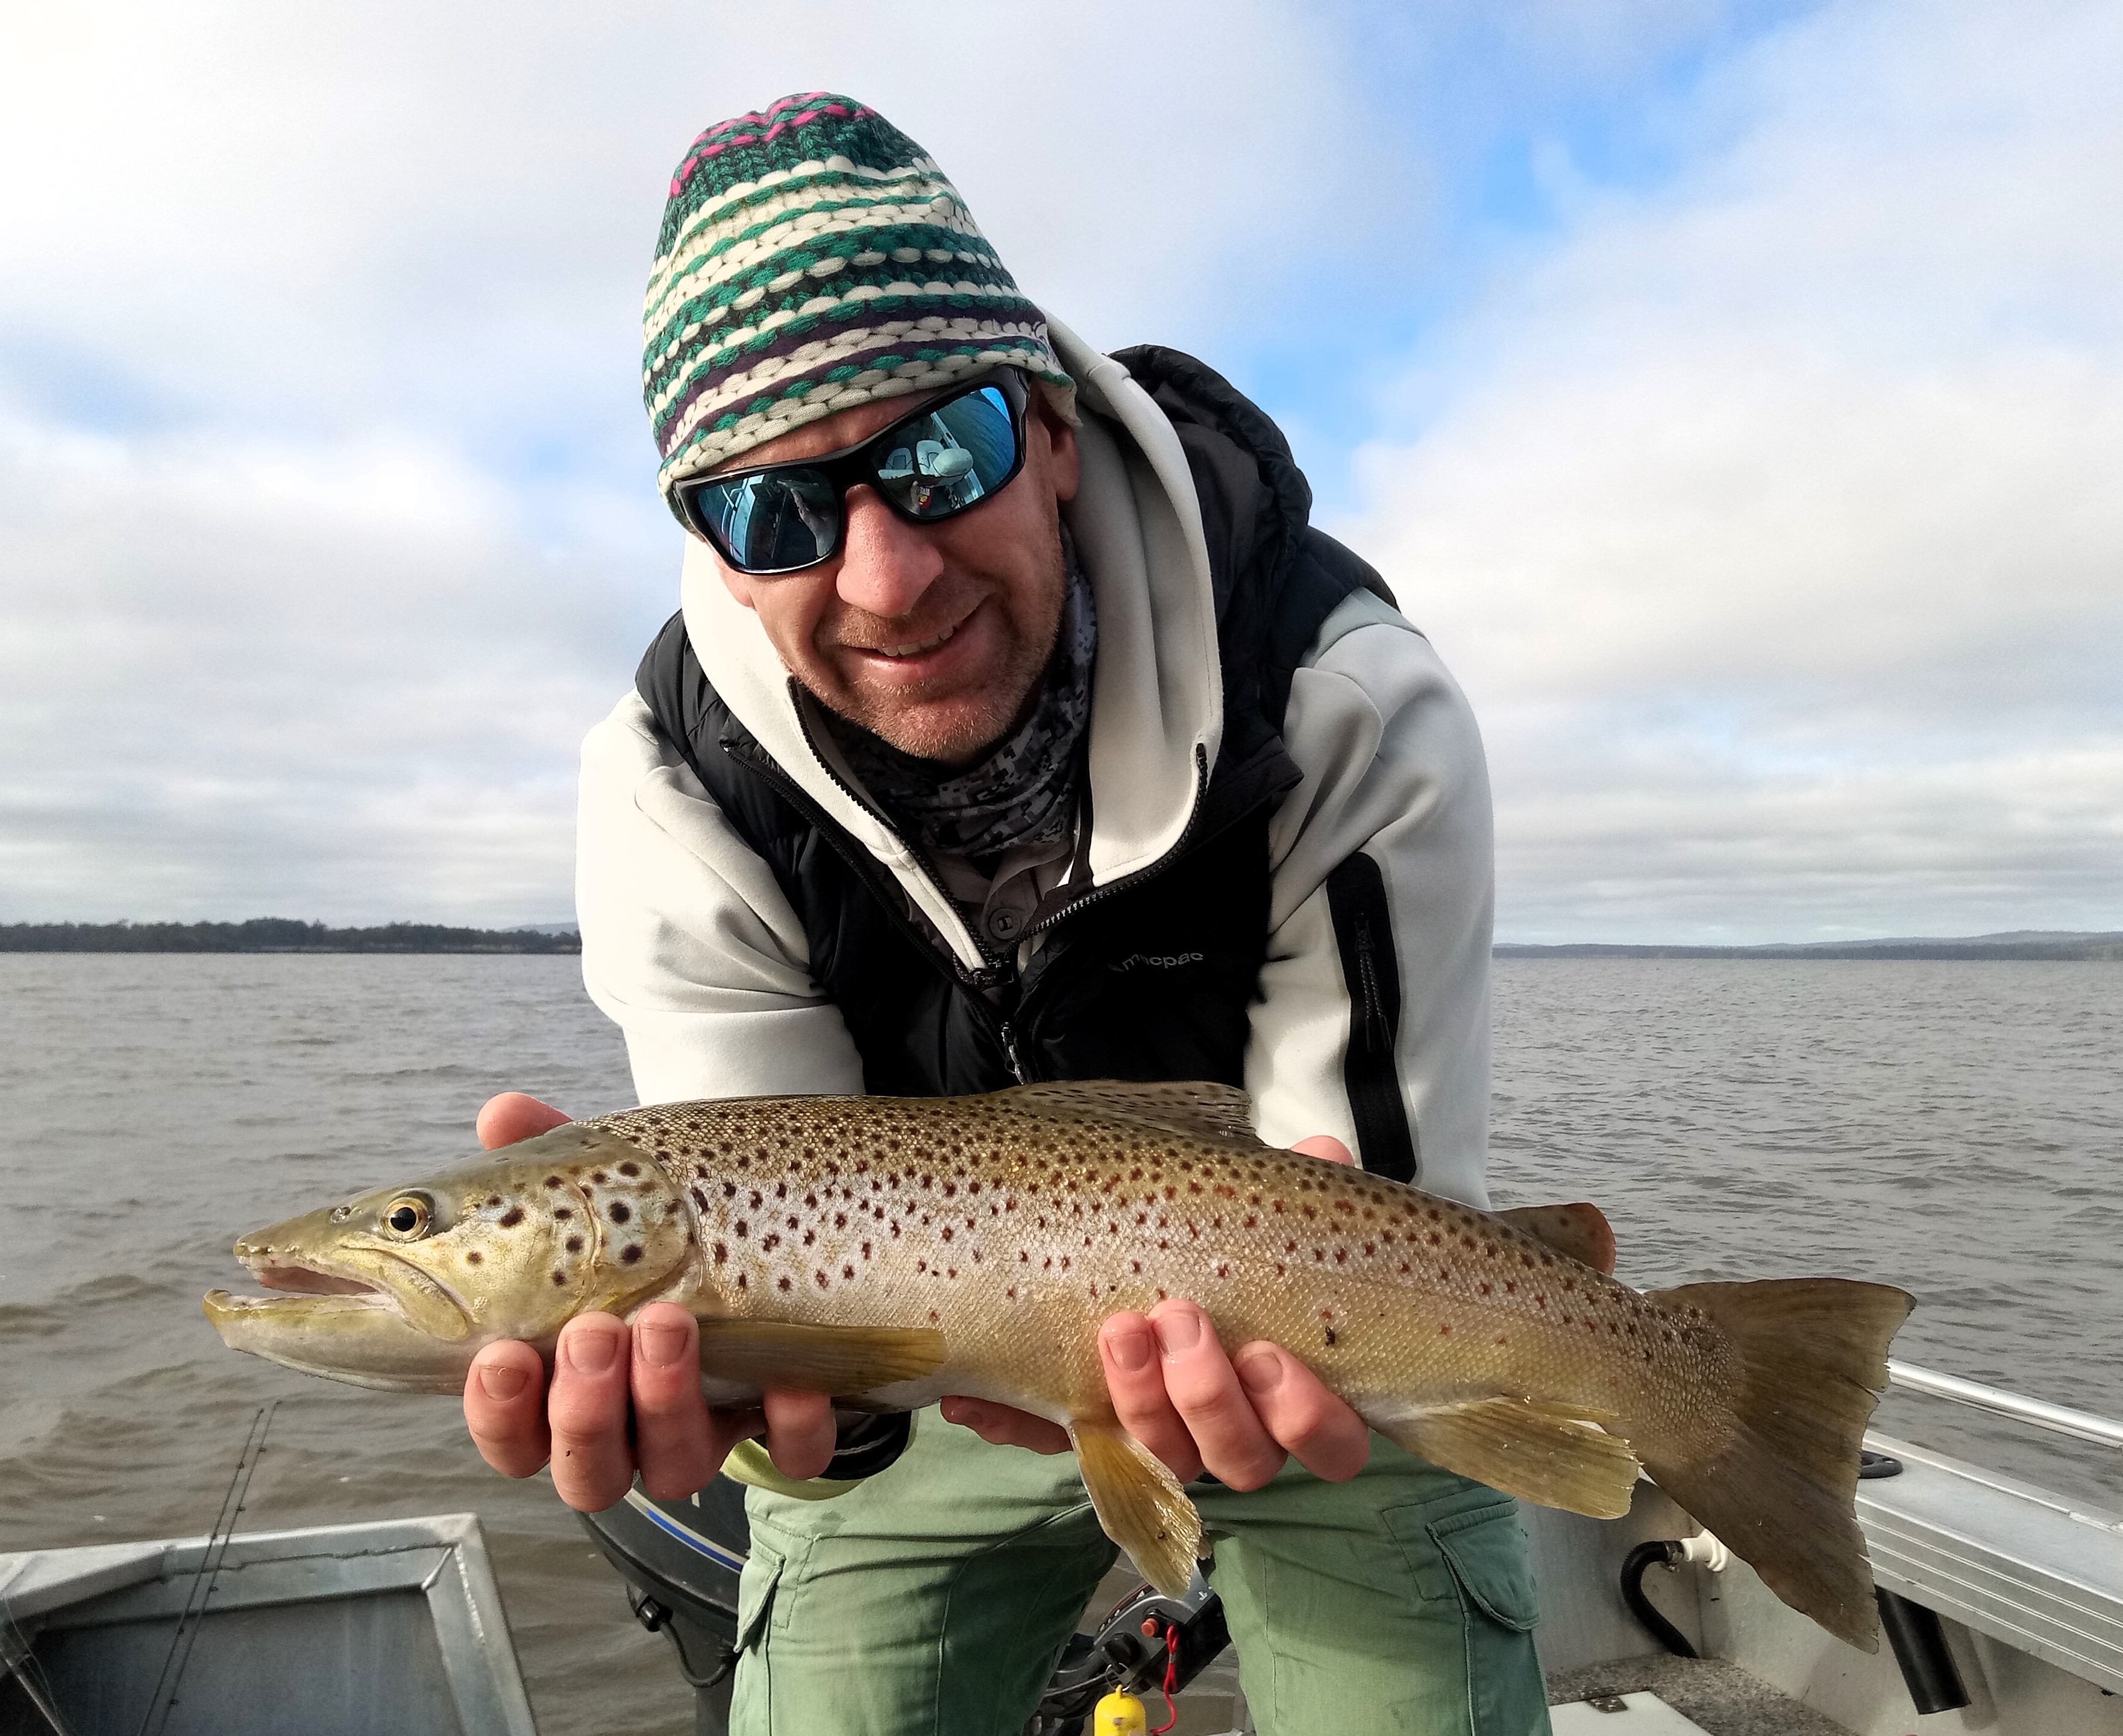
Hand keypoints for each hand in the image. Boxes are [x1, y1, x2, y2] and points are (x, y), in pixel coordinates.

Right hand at [459, 1092, 835, 1509]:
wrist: (782, 1249)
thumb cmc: (664, 1239)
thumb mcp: (610, 1194)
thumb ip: (553, 1163)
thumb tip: (504, 1115)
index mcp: (569, 1387)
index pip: (515, 1435)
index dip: (500, 1413)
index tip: (501, 1356)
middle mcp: (633, 1427)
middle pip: (589, 1470)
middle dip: (585, 1410)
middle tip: (594, 1331)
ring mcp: (713, 1430)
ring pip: (678, 1464)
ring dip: (668, 1402)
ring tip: (669, 1321)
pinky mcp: (791, 1427)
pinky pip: (796, 1451)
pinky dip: (793, 1423)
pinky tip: (791, 1378)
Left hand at [941, 1134, 1372, 1489]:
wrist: (1117, 1232)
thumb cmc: (1217, 1236)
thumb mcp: (1257, 1205)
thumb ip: (1293, 1186)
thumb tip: (1323, 1152)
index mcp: (1293, 1391)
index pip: (1328, 1442)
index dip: (1302, 1414)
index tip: (1265, 1352)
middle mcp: (1233, 1430)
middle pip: (1240, 1459)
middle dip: (1207, 1397)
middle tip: (1177, 1318)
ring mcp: (1159, 1438)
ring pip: (1162, 1459)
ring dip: (1135, 1400)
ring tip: (1114, 1328)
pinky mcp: (1082, 1430)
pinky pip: (1051, 1442)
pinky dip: (1013, 1422)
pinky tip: (973, 1398)